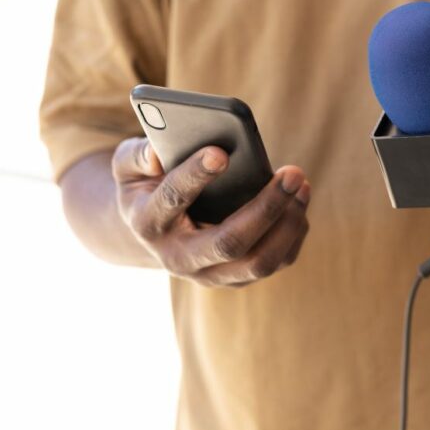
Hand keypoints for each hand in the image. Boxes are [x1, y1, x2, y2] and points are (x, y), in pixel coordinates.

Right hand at [111, 137, 309, 286]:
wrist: (154, 231)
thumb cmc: (146, 185)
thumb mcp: (128, 165)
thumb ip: (137, 155)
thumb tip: (158, 154)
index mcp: (148, 223)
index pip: (172, 201)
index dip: (195, 175)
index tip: (221, 151)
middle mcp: (178, 258)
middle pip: (229, 242)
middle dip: (266, 207)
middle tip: (292, 173)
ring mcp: (209, 274)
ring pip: (259, 262)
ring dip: (288, 223)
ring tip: (301, 184)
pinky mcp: (236, 278)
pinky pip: (275, 262)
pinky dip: (294, 232)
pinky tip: (300, 200)